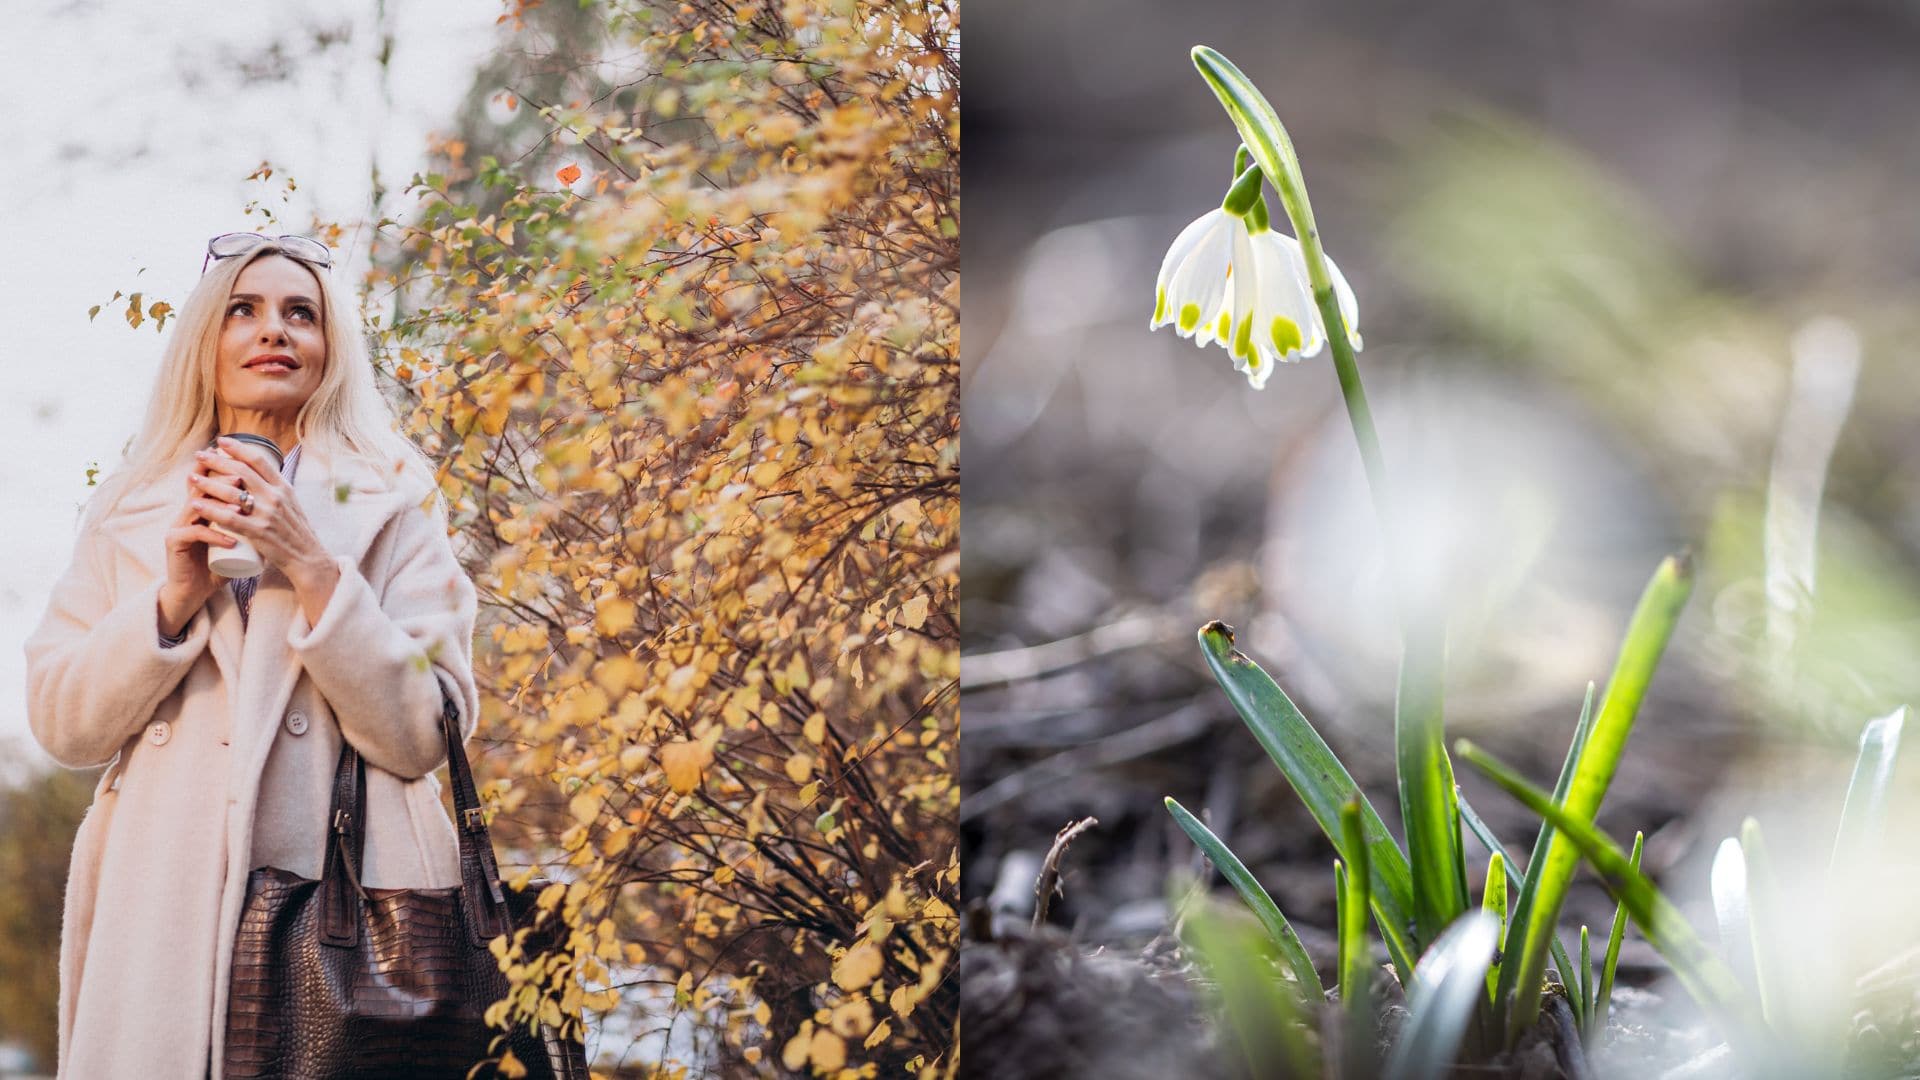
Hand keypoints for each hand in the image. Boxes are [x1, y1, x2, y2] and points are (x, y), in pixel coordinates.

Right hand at [159, 455, 237, 634]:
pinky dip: (214, 536)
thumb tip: (278, 508)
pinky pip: (194, 533)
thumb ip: (251, 524)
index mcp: (202, 507)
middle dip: (221, 481)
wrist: (196, 589)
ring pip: (196, 506)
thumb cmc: (220, 564)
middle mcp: (188, 511)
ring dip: (219, 506)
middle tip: (241, 480)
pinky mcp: (174, 541)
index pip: (210, 481)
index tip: (246, 467)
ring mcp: (179, 524)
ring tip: (240, 508)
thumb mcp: (237, 540)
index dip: (222, 471)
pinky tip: (231, 541)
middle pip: (202, 487)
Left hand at [190, 437, 330, 585]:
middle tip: (199, 455)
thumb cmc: (296, 533)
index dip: (238, 447)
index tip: (221, 441)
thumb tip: (256, 475)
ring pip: (231, 492)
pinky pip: (228, 517)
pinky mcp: (258, 532)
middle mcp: (276, 497)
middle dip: (217, 460)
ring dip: (208, 483)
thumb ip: (275, 490)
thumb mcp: (291, 504)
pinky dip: (210, 509)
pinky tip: (195, 503)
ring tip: (192, 477)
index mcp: (284, 488)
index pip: (259, 460)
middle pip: (241, 471)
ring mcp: (267, 514)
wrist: (308, 559)